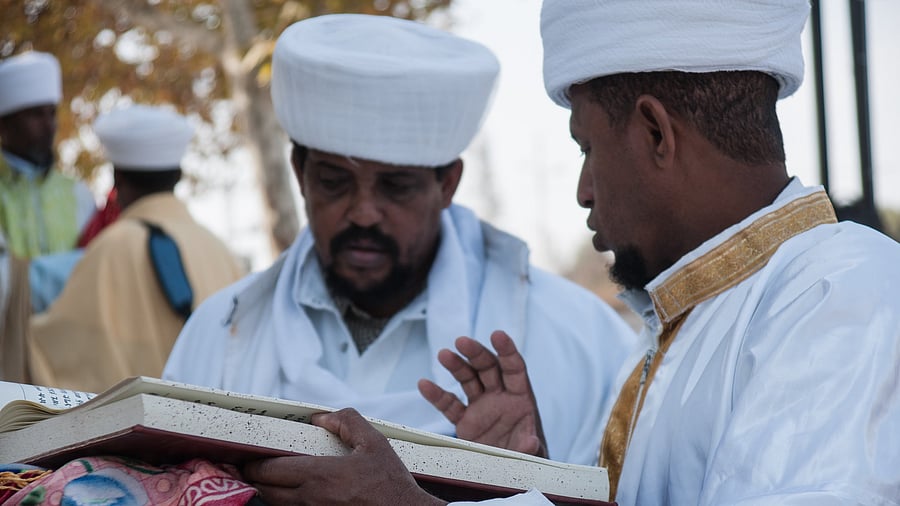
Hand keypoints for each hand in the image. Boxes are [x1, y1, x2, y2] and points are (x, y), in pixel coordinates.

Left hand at [242, 408, 445, 505]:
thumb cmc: (391, 483)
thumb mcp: (374, 443)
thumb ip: (347, 422)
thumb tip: (321, 416)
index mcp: (321, 476)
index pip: (271, 470)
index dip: (253, 464)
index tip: (245, 456)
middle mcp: (311, 499)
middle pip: (266, 490)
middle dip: (252, 478)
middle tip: (246, 467)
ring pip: (276, 505)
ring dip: (265, 492)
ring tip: (262, 479)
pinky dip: (283, 503)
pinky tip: (287, 494)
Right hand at [418, 330, 547, 457]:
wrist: (514, 477)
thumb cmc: (531, 461)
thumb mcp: (536, 455)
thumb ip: (532, 447)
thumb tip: (530, 441)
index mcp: (521, 398)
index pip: (514, 368)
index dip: (506, 351)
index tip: (497, 335)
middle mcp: (501, 398)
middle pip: (488, 368)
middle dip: (476, 353)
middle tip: (461, 341)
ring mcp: (481, 407)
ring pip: (468, 380)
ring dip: (456, 365)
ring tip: (443, 354)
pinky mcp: (465, 422)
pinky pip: (450, 405)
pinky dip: (437, 395)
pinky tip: (424, 384)